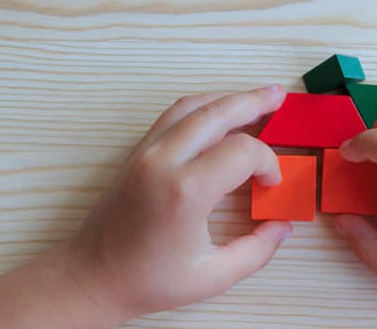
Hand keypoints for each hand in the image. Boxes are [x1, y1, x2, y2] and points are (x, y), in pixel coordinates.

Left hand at [67, 85, 292, 321]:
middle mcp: (164, 161)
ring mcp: (146, 152)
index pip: (242, 152)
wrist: (93, 276)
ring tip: (255, 97)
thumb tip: (283, 226)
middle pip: (217, 112)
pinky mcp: (136, 152)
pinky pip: (173, 115)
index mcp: (186, 191)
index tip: (271, 184)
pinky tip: (219, 111)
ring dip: (226, 98)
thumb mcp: (214, 277)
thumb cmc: (149, 280)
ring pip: (192, 106)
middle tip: (279, 96)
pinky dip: (202, 107)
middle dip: (253, 102)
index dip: (268, 163)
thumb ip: (257, 250)